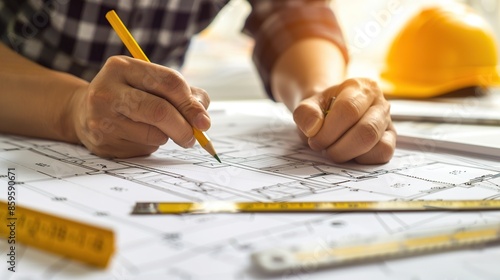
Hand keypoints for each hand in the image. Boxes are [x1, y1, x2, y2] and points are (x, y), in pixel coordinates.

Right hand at [69, 56, 209, 157]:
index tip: (204, 122)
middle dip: (184, 128)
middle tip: (193, 138)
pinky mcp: (102, 143)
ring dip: (166, 137)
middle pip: (160, 111)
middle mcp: (107, 90)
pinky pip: (142, 149)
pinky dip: (150, 146)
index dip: (191, 104)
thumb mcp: (152, 83)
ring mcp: (101, 118)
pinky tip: (137, 137)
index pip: (169, 82)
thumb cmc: (130, 95)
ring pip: (153, 135)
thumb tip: (203, 120)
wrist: (83, 112)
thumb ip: (184, 95)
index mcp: (122, 67)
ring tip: (155, 129)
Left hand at [293, 78, 395, 163]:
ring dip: (348, 154)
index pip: (348, 110)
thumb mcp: (308, 106)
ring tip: (334, 150)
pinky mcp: (390, 139)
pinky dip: (362, 159)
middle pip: (365, 131)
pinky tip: (349, 154)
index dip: (328, 131)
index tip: (314, 140)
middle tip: (323, 149)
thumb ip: (305, 113)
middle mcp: (379, 102)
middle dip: (339, 147)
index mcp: (359, 87)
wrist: (331, 113)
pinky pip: (383, 153)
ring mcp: (387, 122)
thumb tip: (314, 128)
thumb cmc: (322, 111)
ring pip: (375, 144)